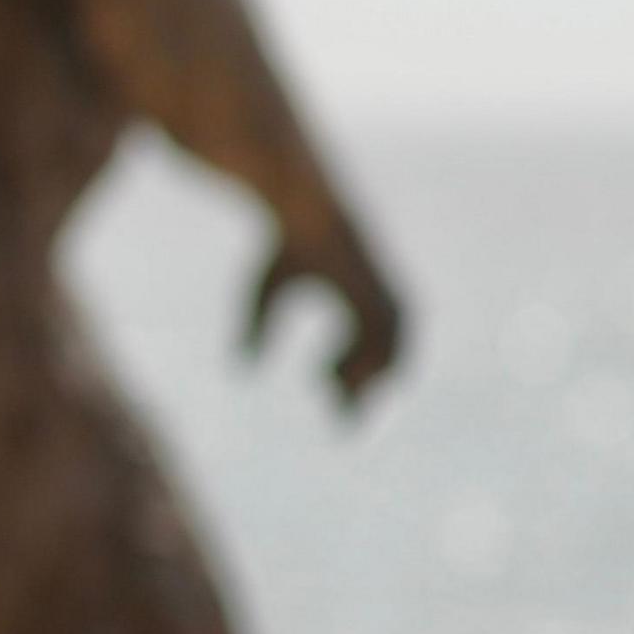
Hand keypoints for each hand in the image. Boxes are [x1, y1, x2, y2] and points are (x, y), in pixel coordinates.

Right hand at [243, 217, 402, 414]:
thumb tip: (244, 368)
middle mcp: (384, 303)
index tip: (336, 413)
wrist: (305, 214)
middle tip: (344, 419)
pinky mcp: (384, 297)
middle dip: (363, 392)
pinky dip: (366, 367)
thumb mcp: (265, 294)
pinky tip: (341, 381)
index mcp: (363, 300)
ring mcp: (387, 300)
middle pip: (386, 362)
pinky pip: (384, 344)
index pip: (370, 355)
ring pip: (389, 358)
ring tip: (339, 402)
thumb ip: (257, 329)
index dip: (350, 384)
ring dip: (364, 383)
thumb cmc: (284, 247)